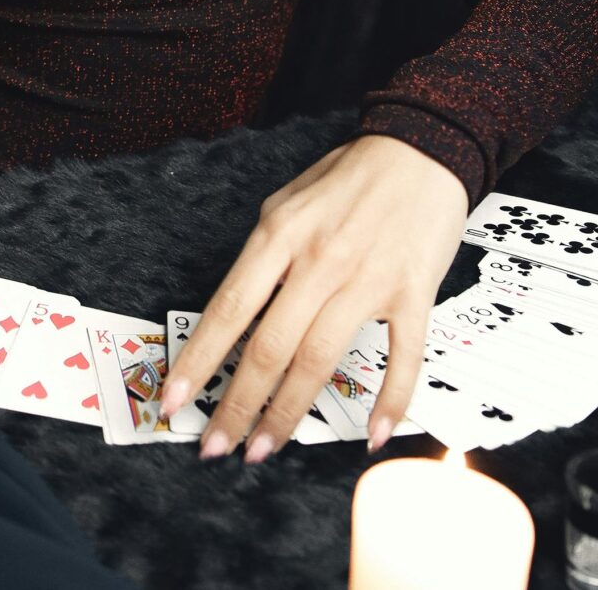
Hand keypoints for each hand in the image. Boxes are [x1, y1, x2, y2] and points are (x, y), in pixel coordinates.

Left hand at [165, 133, 466, 461]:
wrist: (422, 149)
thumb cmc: (349, 176)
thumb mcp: (286, 203)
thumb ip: (263, 257)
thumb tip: (237, 313)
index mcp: (278, 235)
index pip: (228, 310)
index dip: (199, 361)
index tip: (175, 401)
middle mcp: (318, 261)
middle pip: (268, 347)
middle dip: (237, 405)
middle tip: (217, 447)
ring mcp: (367, 280)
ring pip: (319, 360)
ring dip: (288, 412)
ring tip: (264, 448)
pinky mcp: (413, 294)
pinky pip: (401, 358)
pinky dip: (387, 401)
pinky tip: (368, 436)